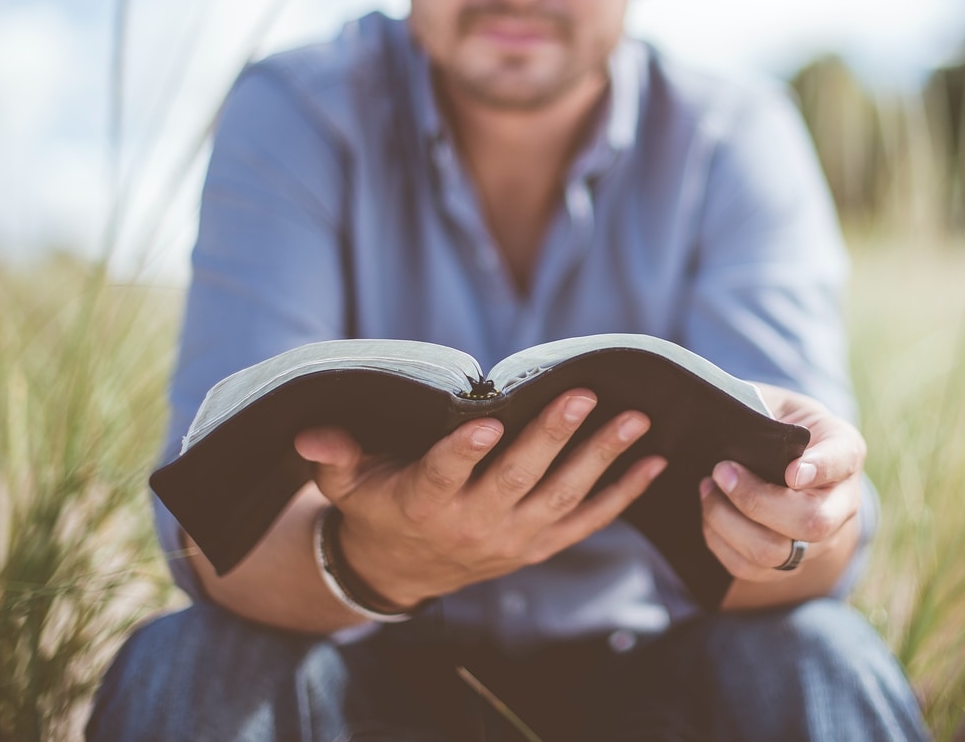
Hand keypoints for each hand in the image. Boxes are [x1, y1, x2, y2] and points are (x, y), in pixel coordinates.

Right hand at [294, 389, 666, 608]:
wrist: (402, 570)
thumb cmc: (376, 505)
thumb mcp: (346, 483)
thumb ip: (334, 456)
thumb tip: (310, 433)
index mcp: (424, 500)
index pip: (444, 474)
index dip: (463, 450)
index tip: (484, 422)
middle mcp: (474, 522)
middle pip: (518, 478)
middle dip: (553, 436)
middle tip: (583, 394)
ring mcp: (514, 536)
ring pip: (563, 495)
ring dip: (602, 457)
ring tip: (635, 418)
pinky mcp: (541, 543)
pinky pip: (588, 519)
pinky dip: (623, 493)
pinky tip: (654, 462)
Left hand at [700, 384, 863, 584]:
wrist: (786, 458)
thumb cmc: (776, 422)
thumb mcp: (776, 402)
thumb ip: (761, 409)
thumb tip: (729, 420)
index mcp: (845, 450)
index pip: (842, 461)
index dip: (820, 469)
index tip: (790, 472)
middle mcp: (842, 502)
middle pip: (811, 522)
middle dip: (756, 500)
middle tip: (721, 470)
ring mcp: (819, 540)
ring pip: (776, 552)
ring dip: (729, 523)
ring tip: (707, 488)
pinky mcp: (788, 563)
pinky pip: (751, 569)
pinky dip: (720, 542)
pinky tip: (709, 512)